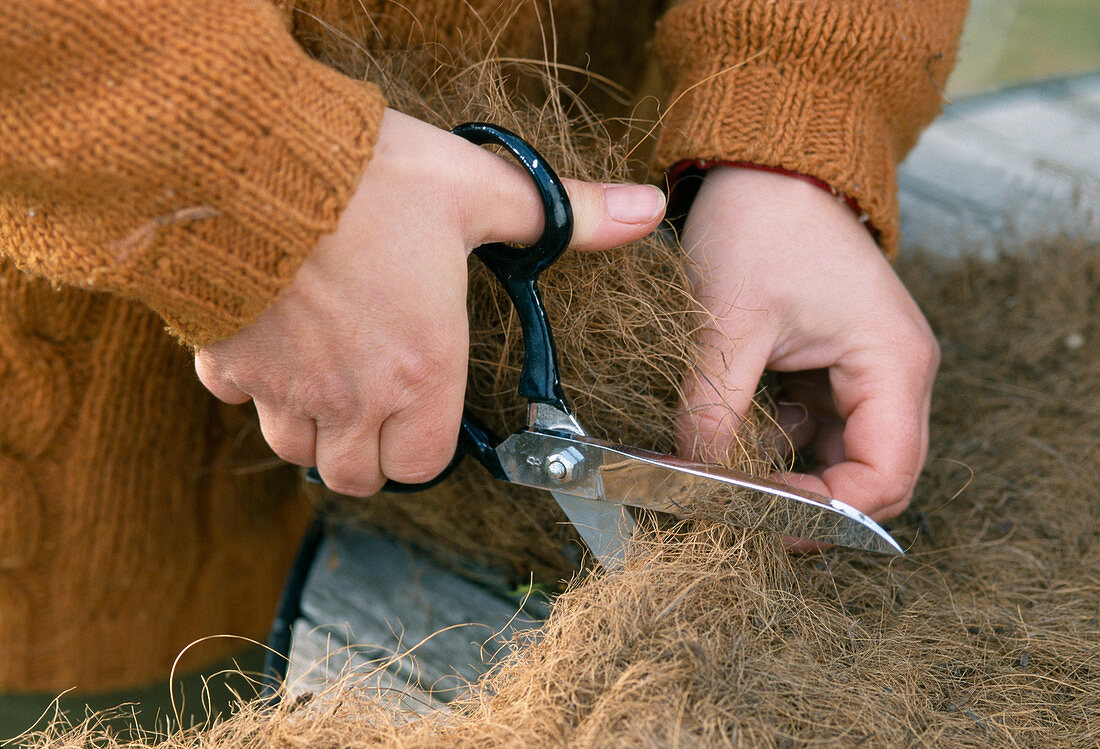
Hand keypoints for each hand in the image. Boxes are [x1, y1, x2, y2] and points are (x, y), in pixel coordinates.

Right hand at [195, 109, 665, 495]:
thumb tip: (646, 210)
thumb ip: (565, 216)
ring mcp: (284, 385)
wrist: (251, 159)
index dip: (427, 451)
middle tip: (377, 409)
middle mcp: (354, 394)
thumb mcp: (480, 190)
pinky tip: (267, 338)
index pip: (425, 466)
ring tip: (325, 376)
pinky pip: (236, 398)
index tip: (427, 417)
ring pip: (294, 449)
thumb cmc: (373, 179)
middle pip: (353, 477)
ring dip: (312, 428)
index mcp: (423, 369)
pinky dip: (251, 384)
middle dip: (368, 456)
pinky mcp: (227, 360)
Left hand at [678, 166, 938, 522]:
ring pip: (835, 456)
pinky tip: (733, 430)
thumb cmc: (762, 224)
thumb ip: (713, 410)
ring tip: (726, 469)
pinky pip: (811, 427)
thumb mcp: (730, 324)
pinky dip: (773, 441)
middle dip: (806, 503)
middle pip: (868, 476)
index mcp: (893, 363)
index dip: (827, 511)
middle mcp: (894, 375)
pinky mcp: (831, 366)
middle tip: (741, 516)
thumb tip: (694, 482)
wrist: (763, 163)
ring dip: (785, 473)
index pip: (885, 476)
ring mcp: (864, 372)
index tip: (759, 516)